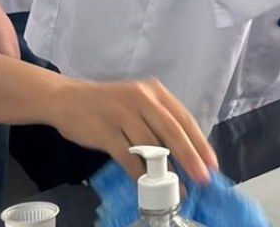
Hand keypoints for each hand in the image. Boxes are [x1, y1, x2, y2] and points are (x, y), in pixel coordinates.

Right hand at [49, 76, 217, 183]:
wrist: (68, 99)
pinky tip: (147, 185)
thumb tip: (186, 151)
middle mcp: (142, 99)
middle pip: (172, 131)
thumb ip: (159, 120)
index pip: (184, 118)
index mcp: (155, 91)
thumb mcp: (139, 102)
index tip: (211, 163)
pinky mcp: (105, 131)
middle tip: (202, 178)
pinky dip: (139, 173)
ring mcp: (122, 114)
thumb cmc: (110, 104)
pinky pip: (127, 156)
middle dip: (190, 157)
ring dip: (165, 170)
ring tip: (176, 188)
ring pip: (150, 145)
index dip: (200, 142)